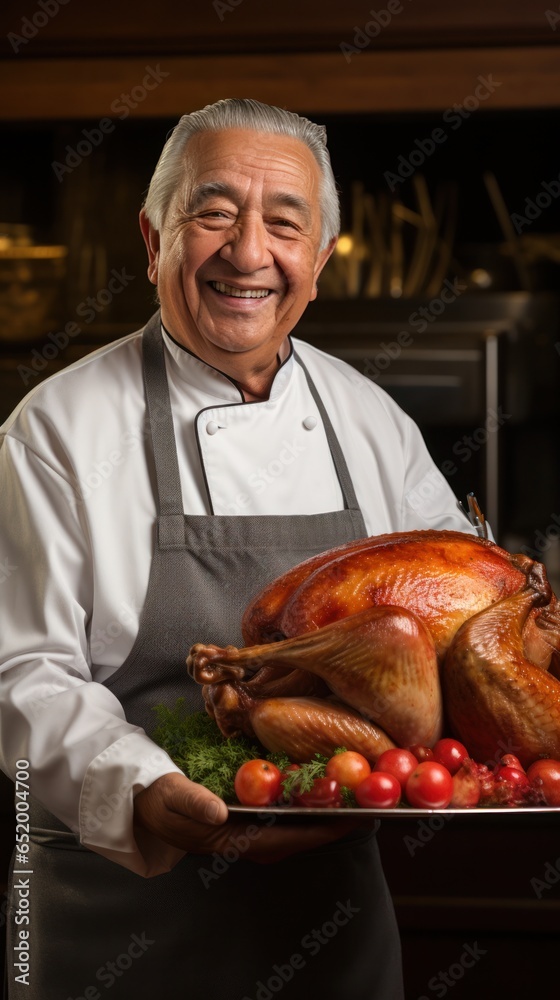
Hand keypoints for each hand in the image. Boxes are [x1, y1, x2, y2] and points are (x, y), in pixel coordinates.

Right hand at [133, 772, 368, 862]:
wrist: (139, 800)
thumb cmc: (155, 797)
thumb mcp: (168, 795)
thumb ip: (191, 801)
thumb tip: (218, 810)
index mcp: (227, 838)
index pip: (281, 839)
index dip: (315, 831)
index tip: (346, 821)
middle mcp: (241, 839)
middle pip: (294, 837)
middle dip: (328, 825)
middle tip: (364, 806)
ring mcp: (243, 830)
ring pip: (290, 828)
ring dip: (318, 816)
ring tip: (349, 798)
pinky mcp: (242, 818)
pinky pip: (280, 817)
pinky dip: (301, 806)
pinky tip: (316, 791)